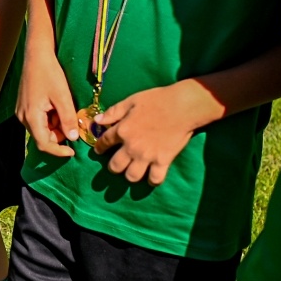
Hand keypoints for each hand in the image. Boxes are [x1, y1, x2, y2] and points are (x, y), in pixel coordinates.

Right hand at [15, 45, 78, 157]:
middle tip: (74, 123)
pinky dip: (51, 118)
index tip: (73, 151)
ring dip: (56, 125)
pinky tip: (57, 105)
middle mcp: (23, 117)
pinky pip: (39, 120)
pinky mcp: (25, 106)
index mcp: (31, 116)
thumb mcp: (63, 96)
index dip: (59, 151)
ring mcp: (23, 112)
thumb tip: (74, 138)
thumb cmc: (49, 73)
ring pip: (42, 128)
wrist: (37, 54)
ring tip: (66, 109)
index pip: (44, 144)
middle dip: (60, 135)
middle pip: (43, 137)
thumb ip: (68, 119)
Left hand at [88, 80, 220, 185]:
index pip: (104, 143)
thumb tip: (97, 120)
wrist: (182, 107)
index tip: (99, 150)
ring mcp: (147, 156)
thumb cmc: (157, 100)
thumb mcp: (131, 101)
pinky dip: (152, 180)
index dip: (99, 147)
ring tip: (133, 171)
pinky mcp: (163, 161)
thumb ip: (113, 112)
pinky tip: (152, 177)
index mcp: (123, 130)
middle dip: (113, 167)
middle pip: (115, 166)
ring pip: (132, 176)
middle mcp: (132, 146)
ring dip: (130, 175)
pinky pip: (155, 179)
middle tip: (117, 164)